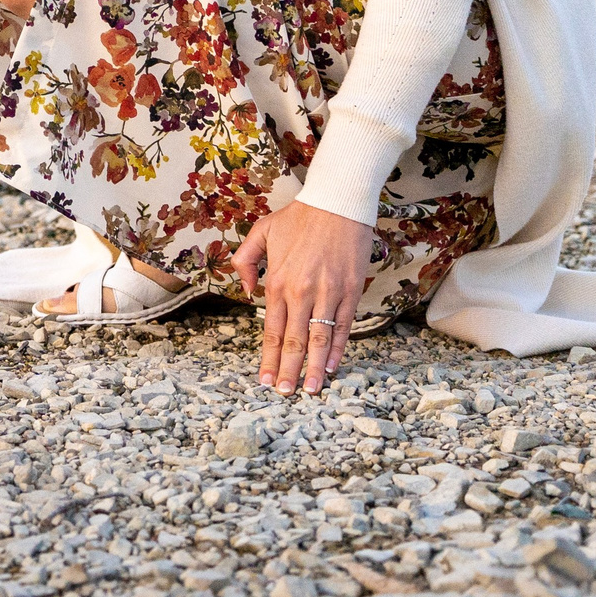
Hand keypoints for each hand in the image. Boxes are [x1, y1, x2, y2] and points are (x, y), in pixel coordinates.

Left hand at [232, 198, 372, 393]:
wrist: (337, 201)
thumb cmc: (299, 216)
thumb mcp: (261, 232)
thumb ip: (245, 261)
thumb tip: (248, 292)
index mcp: (278, 282)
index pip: (270, 330)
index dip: (267, 358)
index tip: (263, 380)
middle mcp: (301, 292)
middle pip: (293, 341)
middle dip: (287, 371)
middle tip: (283, 394)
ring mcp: (327, 294)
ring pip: (319, 340)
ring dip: (313, 369)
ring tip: (310, 391)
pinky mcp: (350, 291)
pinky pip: (342, 327)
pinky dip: (338, 349)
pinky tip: (332, 366)